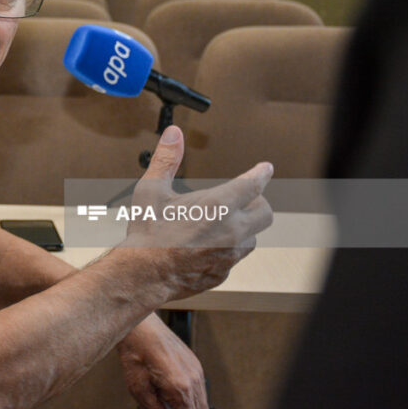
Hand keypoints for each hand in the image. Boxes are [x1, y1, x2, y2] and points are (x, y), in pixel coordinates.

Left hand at [117, 314, 208, 408]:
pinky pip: (200, 391)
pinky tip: (172, 395)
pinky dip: (190, 400)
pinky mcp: (196, 364)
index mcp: (180, 388)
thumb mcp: (138, 388)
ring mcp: (197, 371)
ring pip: (203, 406)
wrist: (140, 326)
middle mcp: (194, 380)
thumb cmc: (136, 352)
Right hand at [125, 126, 273, 300]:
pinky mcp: (223, 272)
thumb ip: (167, 159)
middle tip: (241, 197)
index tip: (265, 168)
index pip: (253, 184)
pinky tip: (208, 244)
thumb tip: (174, 135)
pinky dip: (228, 247)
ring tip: (221, 222)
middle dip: (256, 201)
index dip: (261, 173)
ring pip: (252, 236)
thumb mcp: (152, 189)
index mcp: (217, 206)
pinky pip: (235, 257)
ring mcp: (229, 254)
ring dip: (243, 226)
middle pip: (264, 211)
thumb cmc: (147, 233)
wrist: (142, 274)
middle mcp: (231, 231)